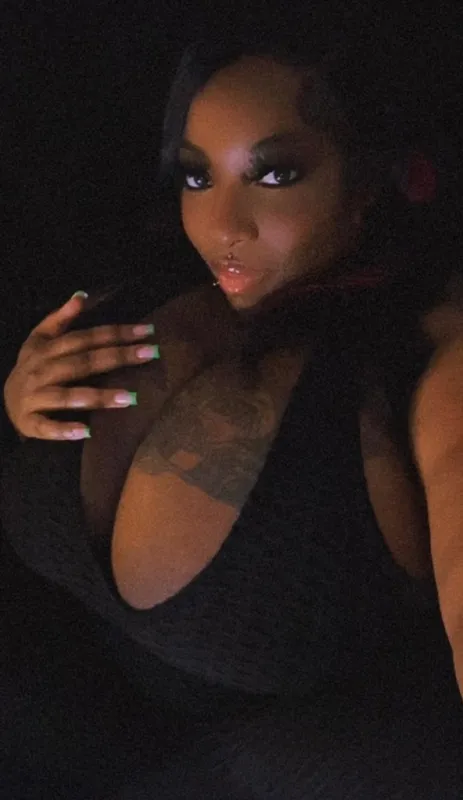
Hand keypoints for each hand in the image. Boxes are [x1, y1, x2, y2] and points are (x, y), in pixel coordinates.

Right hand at [4, 291, 159, 440]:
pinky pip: (47, 427)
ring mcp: (35, 397)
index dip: (115, 333)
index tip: (147, 331)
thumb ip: (60, 318)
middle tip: (150, 354)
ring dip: (98, 397)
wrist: (5, 402)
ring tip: (130, 398)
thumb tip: (82, 295)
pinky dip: (64, 430)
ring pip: (68, 396)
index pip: (85, 338)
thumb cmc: (32, 368)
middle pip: (83, 363)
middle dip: (117, 357)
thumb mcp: (40, 340)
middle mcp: (41, 370)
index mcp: (47, 349)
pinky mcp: (30, 422)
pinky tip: (86, 432)